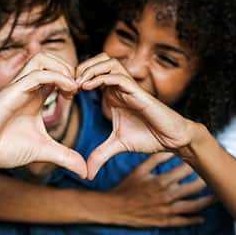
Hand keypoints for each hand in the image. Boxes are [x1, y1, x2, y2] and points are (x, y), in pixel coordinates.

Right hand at [0, 61, 86, 178]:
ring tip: (72, 89)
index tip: (80, 95)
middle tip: (78, 90)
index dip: (72, 78)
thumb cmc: (4, 148)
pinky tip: (68, 93)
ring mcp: (18, 87)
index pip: (55, 72)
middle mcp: (26, 87)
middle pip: (49, 57)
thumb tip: (85, 172)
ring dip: (63, 68)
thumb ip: (65, 157)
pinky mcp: (12, 91)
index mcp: (33, 95)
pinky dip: (57, 77)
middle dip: (69, 68)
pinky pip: (38, 74)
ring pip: (42, 58)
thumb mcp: (44, 151)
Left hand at [77, 53, 197, 177]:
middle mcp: (120, 86)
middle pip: (98, 60)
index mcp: (113, 94)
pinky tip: (87, 87)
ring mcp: (129, 87)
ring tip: (77, 83)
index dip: (76, 76)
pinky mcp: (138, 92)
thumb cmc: (149, 137)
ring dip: (90, 69)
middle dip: (81, 67)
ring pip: (108, 62)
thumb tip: (86, 174)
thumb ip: (100, 155)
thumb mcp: (117, 145)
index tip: (63, 91)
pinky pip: (117, 76)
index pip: (92, 72)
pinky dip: (101, 78)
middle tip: (67, 83)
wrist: (172, 139)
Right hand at [102, 153, 214, 226]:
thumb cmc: (126, 187)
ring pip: (193, 206)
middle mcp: (167, 196)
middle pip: (193, 188)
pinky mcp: (164, 222)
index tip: (205, 158)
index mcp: (161, 181)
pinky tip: (202, 217)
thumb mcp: (139, 170)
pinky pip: (183, 222)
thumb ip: (155, 160)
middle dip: (206, 180)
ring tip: (217, 196)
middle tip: (217, 175)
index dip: (196, 163)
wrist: (115, 208)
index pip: (185, 170)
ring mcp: (167, 210)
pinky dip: (194, 220)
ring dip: (207, 201)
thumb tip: (170, 149)